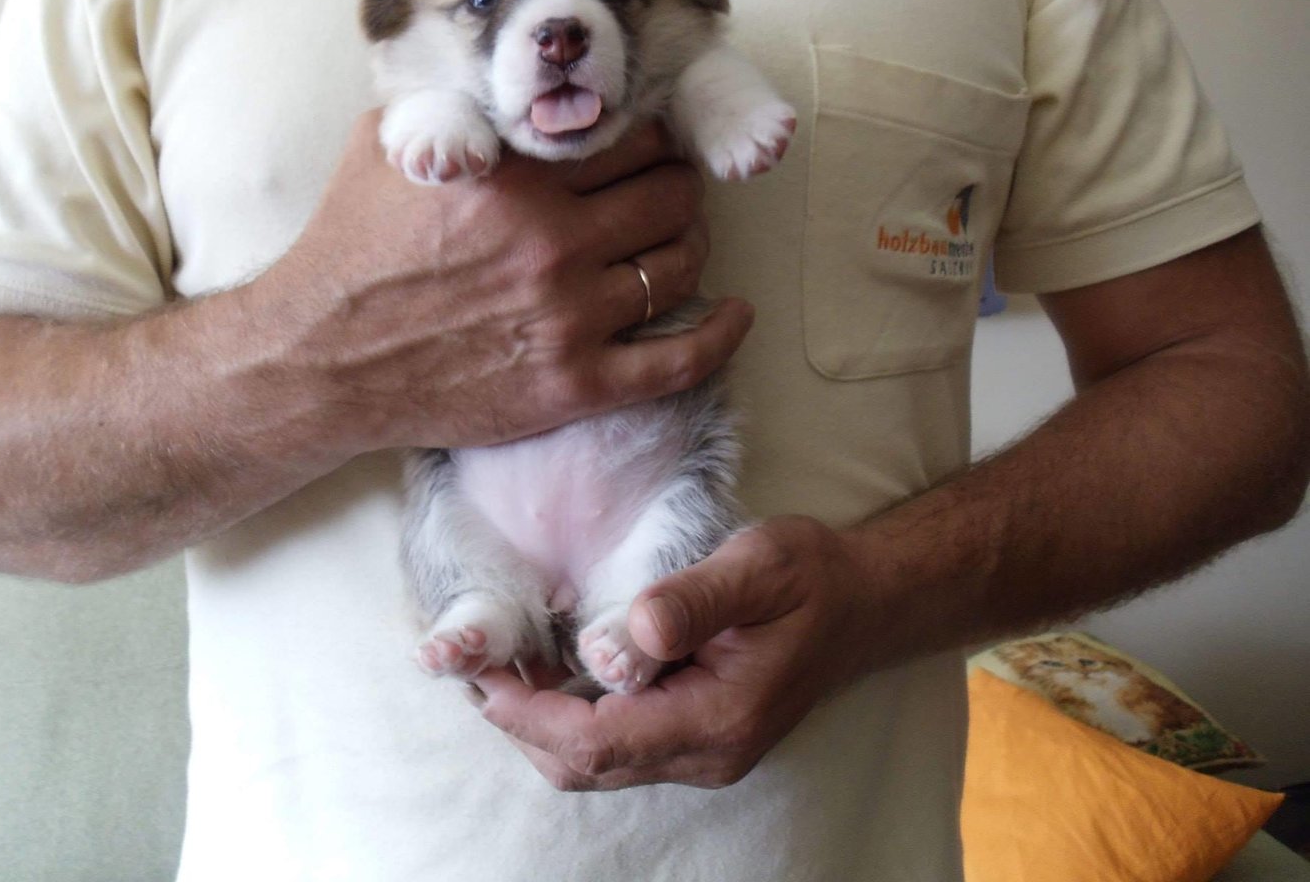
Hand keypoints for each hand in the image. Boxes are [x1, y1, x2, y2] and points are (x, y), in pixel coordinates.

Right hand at [253, 111, 754, 453]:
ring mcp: (568, 317)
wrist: (321, 359)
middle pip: (669, 197)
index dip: (647, 135)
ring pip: (680, 266)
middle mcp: (552, 242)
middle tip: (669, 189)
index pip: (628, 137)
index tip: (644, 142)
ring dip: (693, 246)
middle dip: (679, 185)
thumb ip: (455, 104)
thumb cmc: (349, 248)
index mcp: (516, 177)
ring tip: (681, 241)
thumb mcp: (390, 145)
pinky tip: (738, 315)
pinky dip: (722, 335)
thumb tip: (494, 69)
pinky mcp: (572, 385)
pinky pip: (679, 361)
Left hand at [471, 516, 871, 790]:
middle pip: (586, 767)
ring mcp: (702, 753)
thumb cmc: (810, 578)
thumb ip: (694, 599)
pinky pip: (617, 746)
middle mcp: (706, 753)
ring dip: (539, 725)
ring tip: (498, 667)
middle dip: (519, 725)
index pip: (598, 742)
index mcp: (718, 717)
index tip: (479, 676)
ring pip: (596, 765)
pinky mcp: (697, 738)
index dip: (528, 716)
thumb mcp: (758, 567)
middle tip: (471, 668)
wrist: (863, 603)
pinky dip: (570, 720)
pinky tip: (548, 673)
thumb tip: (634, 630)